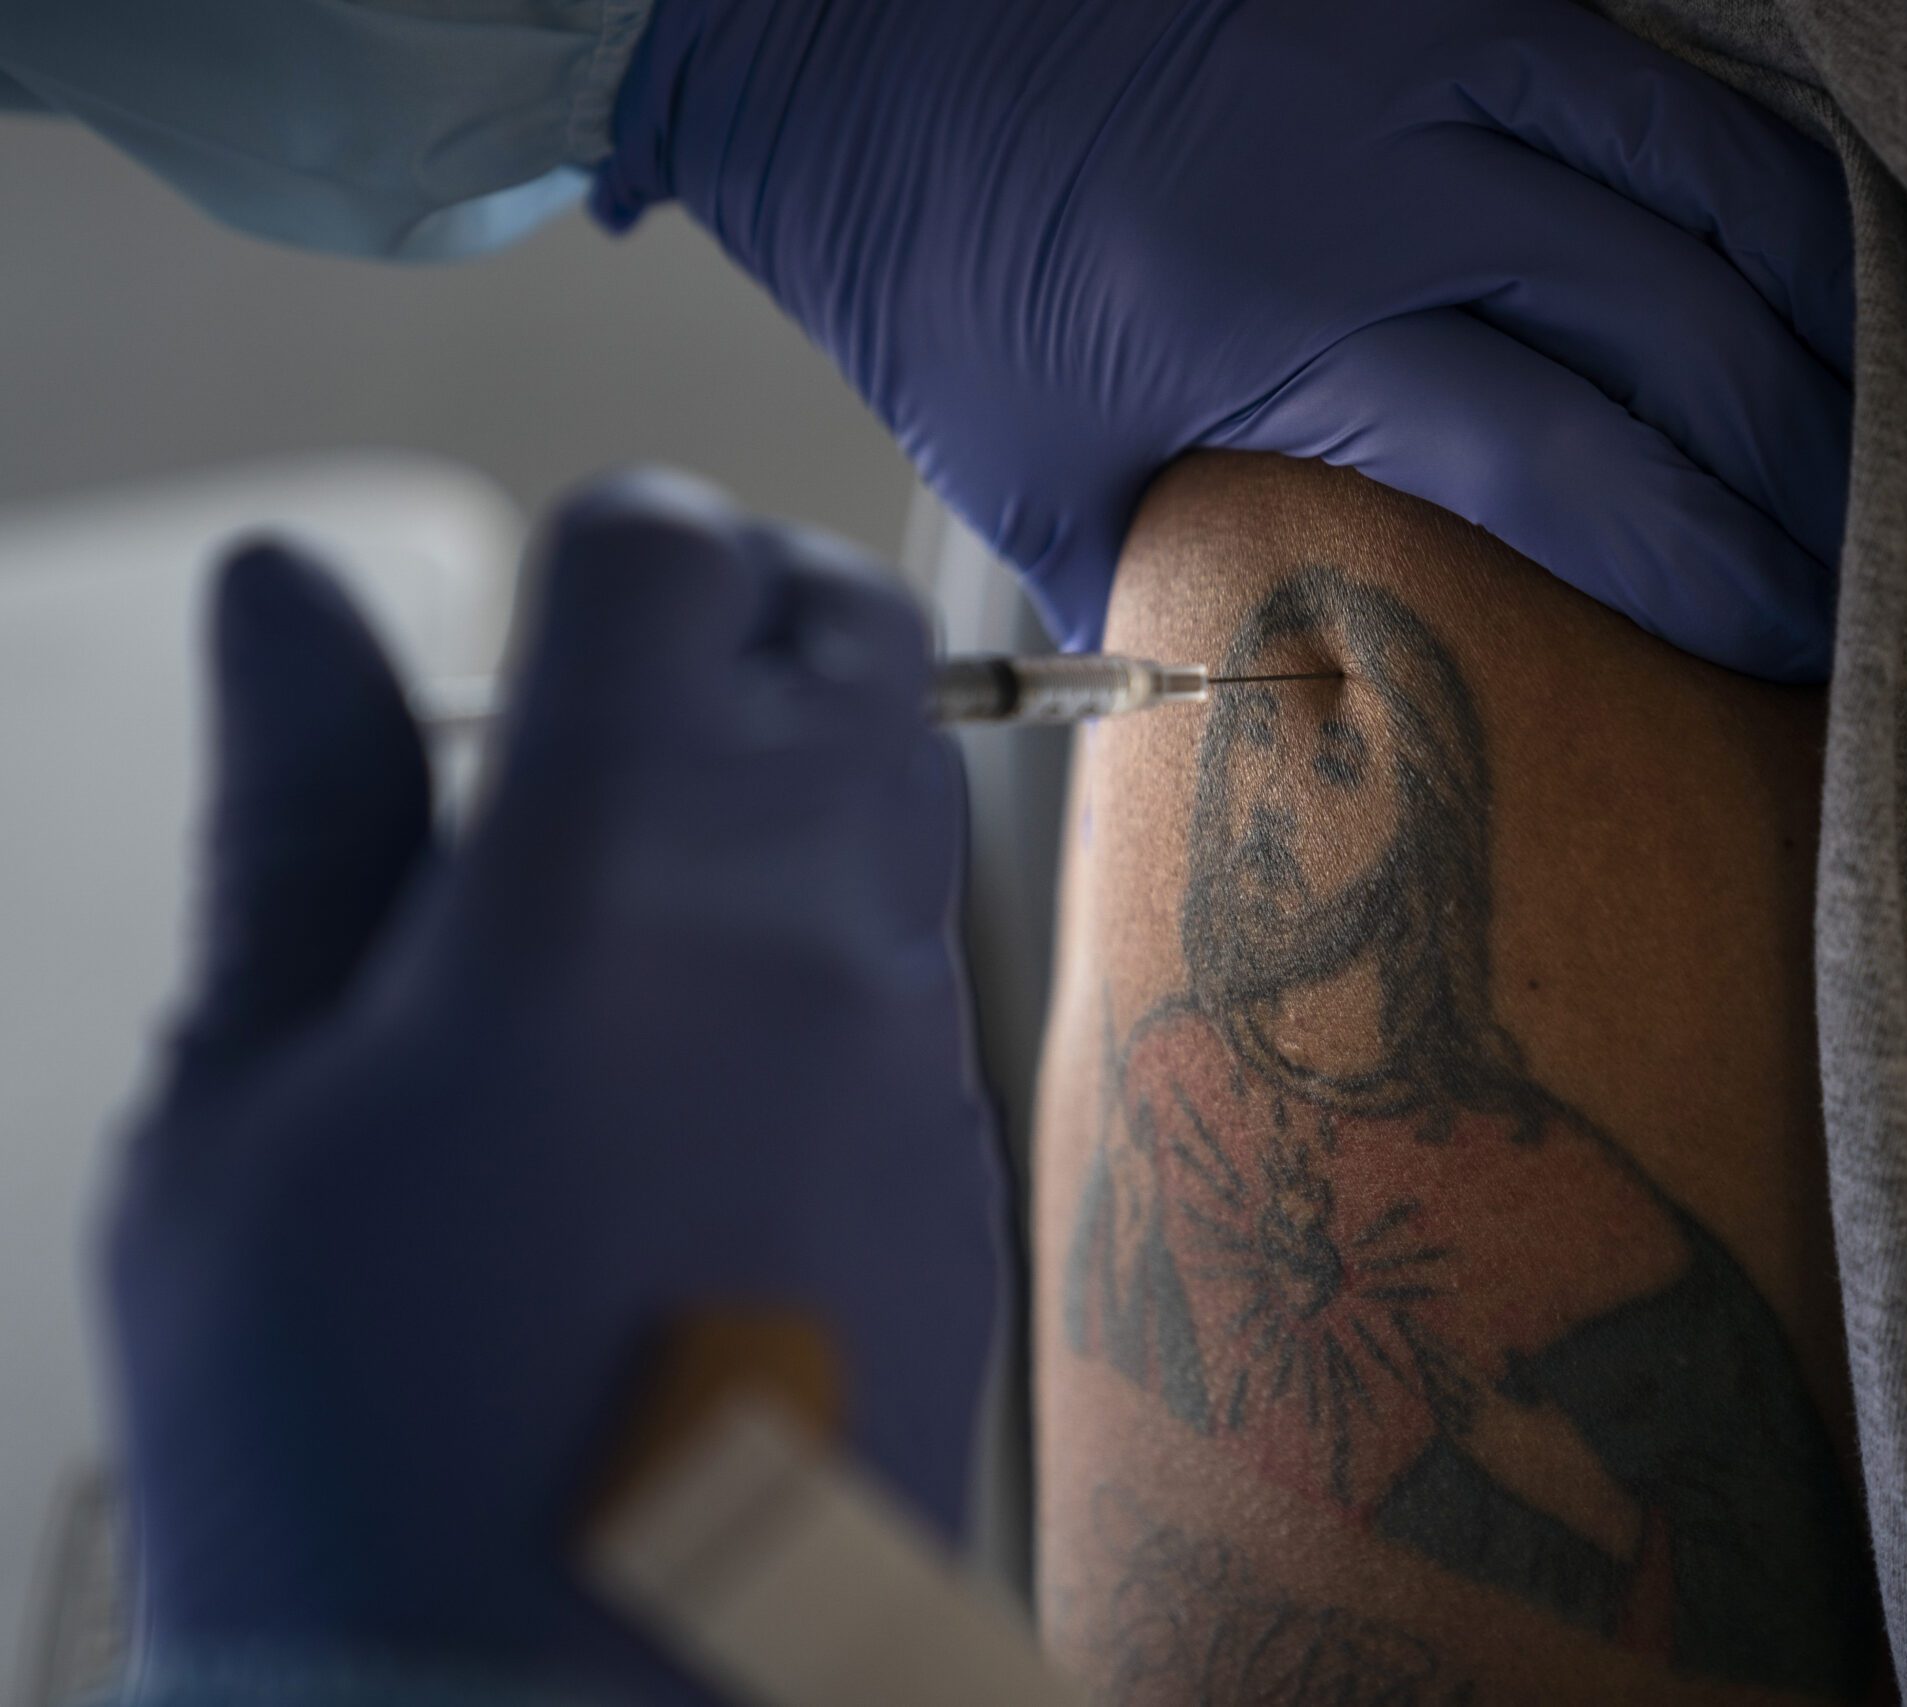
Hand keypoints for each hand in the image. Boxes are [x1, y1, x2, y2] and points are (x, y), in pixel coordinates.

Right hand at [102, 473, 1004, 1701]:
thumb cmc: (344, 1447)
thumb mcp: (242, 1113)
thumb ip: (299, 814)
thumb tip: (289, 593)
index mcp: (612, 875)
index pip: (673, 557)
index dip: (596, 550)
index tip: (527, 640)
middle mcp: (820, 933)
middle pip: (850, 636)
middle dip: (737, 622)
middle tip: (599, 729)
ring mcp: (924, 1057)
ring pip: (910, 791)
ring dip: (800, 771)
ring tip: (635, 909)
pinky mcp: (972, 1170)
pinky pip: (931, 963)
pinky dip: (843, 929)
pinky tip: (712, 1059)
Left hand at [595, 0, 1853, 681]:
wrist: (847, 20)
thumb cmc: (937, 265)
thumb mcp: (1039, 474)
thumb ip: (1186, 591)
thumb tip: (1303, 712)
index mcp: (1291, 315)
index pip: (1576, 468)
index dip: (1713, 571)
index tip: (1790, 651)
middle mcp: (1395, 168)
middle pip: (1686, 335)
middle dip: (1799, 478)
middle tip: (1860, 583)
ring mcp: (1438, 42)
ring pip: (1717, 187)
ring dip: (1821, 330)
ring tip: (1879, 446)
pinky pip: (1664, 82)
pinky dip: (1758, 190)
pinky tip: (1804, 281)